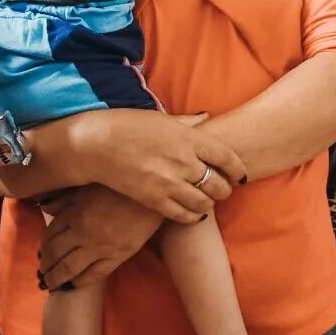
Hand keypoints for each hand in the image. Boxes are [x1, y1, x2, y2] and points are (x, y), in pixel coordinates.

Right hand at [30, 109, 244, 223]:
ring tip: (206, 201)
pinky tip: (191, 212)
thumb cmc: (129, 126)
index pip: (227, 157)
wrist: (96, 144)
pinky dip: (193, 216)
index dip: (238, 170)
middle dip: (225, 189)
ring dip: (209, 204)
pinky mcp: (153, 199)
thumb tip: (208, 118)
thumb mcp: (163, 118)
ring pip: (204, 203)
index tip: (239, 175)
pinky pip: (183, 215)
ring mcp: (168, 182)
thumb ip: (188, 122)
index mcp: (188, 138)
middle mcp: (183, 161)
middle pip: (219, 184)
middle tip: (222, 190)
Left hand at [37, 185, 164, 289]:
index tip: (40, 253)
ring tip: (49, 284)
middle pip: (55, 253)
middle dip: (46, 265)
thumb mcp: (88, 186)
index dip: (43, 245)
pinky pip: (94, 274)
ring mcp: (99, 247)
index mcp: (74, 213)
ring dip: (57, 278)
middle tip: (41, 273)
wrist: (154, 195)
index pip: (50, 234)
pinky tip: (73, 286)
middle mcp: (82, 233)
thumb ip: (66, 198)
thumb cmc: (121, 186)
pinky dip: (80, 282)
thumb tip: (45, 206)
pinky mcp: (118, 256)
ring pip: (70, 268)